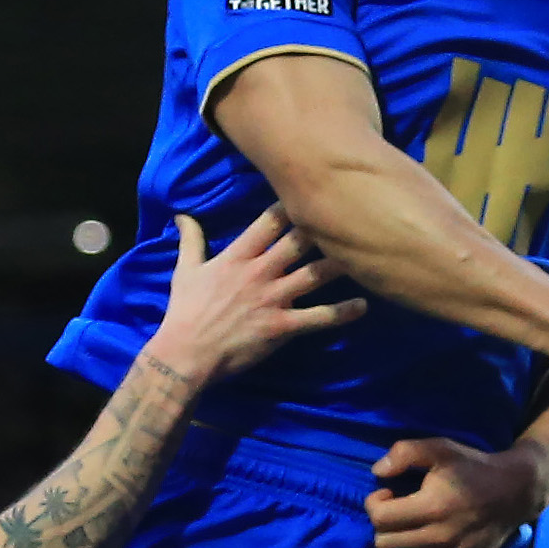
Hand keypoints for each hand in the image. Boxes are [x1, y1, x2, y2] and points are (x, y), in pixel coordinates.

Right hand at [146, 208, 360, 391]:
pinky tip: (363, 305)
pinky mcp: (282, 326)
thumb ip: (190, 240)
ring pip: (315, 275)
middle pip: (299, 241)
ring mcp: (273, 298)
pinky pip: (318, 317)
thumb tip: (182, 215)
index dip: (292, 205)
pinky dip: (342, 312)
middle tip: (350, 215)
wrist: (185, 354)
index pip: (269, 222)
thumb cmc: (185, 312)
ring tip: (366, 254)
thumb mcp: (185, 270)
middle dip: (324, 227)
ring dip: (340, 264)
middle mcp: (260, 271)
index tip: (313, 192)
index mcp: (237, 256)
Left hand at [368, 435, 542, 547]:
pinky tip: (423, 541)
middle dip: (383, 526)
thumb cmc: (473, 468)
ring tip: (410, 528)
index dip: (375, 504)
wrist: (514, 493)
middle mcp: (440, 539)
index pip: (380, 519)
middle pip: (384, 545)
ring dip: (397, 545)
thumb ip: (404, 452)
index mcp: (433, 507)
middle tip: (397, 512)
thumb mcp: (440, 448)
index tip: (388, 493)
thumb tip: (377, 472)